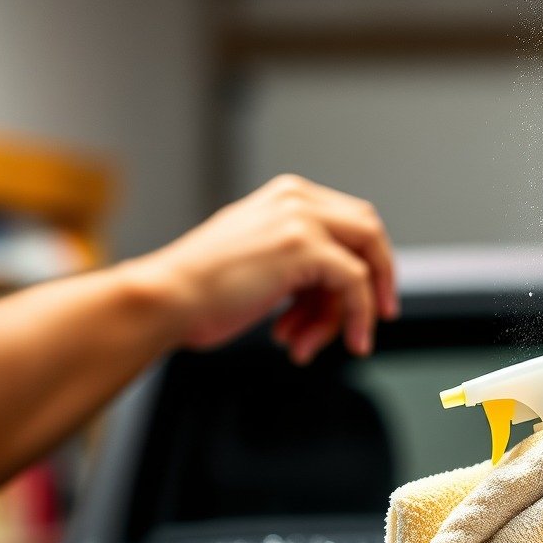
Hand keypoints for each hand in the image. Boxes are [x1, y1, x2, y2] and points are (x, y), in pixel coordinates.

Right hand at [142, 174, 398, 361]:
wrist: (168, 300)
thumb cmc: (200, 294)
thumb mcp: (259, 265)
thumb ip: (298, 267)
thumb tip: (337, 297)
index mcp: (285, 197)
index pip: (350, 223)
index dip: (365, 264)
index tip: (367, 303)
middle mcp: (296, 199)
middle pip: (369, 233)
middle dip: (374, 283)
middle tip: (370, 322)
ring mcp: (302, 219)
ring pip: (365, 264)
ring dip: (342, 316)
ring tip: (305, 344)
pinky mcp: (305, 247)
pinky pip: (356, 284)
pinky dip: (355, 318)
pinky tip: (327, 344)